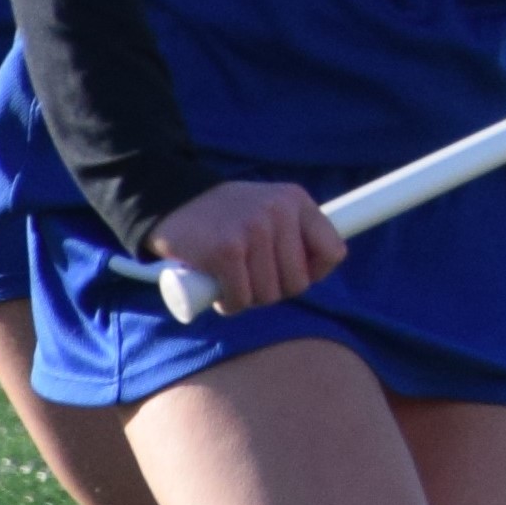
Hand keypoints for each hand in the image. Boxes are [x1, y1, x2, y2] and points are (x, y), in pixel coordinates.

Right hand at [150, 179, 342, 316]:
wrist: (172, 201)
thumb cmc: (225, 216)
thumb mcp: (269, 209)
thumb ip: (294, 233)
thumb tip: (315, 273)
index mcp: (296, 201)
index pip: (334, 252)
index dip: (314, 273)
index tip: (289, 273)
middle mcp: (280, 212)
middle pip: (298, 282)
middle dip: (274, 290)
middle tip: (251, 279)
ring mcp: (253, 230)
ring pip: (269, 294)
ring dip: (249, 299)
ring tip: (233, 281)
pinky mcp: (226, 250)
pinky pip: (241, 298)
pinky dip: (229, 303)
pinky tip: (219, 290)